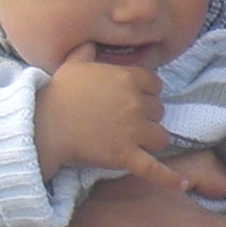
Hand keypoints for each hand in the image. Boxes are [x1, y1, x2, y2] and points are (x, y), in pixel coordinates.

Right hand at [37, 48, 181, 190]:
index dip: (145, 92)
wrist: (42, 125)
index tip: (132, 98)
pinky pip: (154, 169)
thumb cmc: (57, 94)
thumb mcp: (73, 64)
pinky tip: (183, 184)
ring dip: (151, 140)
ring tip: (136, 142)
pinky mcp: (125, 155)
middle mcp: (135, 103)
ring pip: (161, 137)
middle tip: (125, 121)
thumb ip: (88, 51)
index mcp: (127, 78)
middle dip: (146, 116)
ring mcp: (132, 131)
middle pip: (159, 111)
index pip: (155, 85)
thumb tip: (91, 42)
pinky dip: (169, 179)